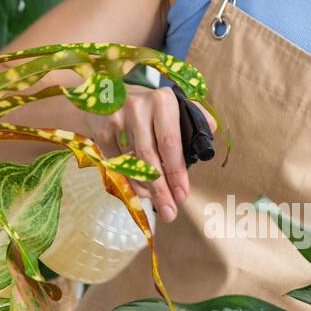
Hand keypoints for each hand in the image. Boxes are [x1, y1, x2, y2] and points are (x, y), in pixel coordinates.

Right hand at [97, 84, 215, 222]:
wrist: (105, 98)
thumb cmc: (147, 108)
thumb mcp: (171, 106)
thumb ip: (193, 117)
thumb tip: (210, 134)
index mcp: (162, 101)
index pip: (170, 143)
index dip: (176, 172)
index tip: (182, 194)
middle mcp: (138, 108)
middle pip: (150, 159)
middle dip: (161, 190)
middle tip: (170, 212)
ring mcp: (116, 120)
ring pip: (133, 166)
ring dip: (146, 189)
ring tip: (159, 203)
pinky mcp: (101, 133)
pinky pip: (117, 166)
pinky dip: (130, 181)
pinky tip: (140, 190)